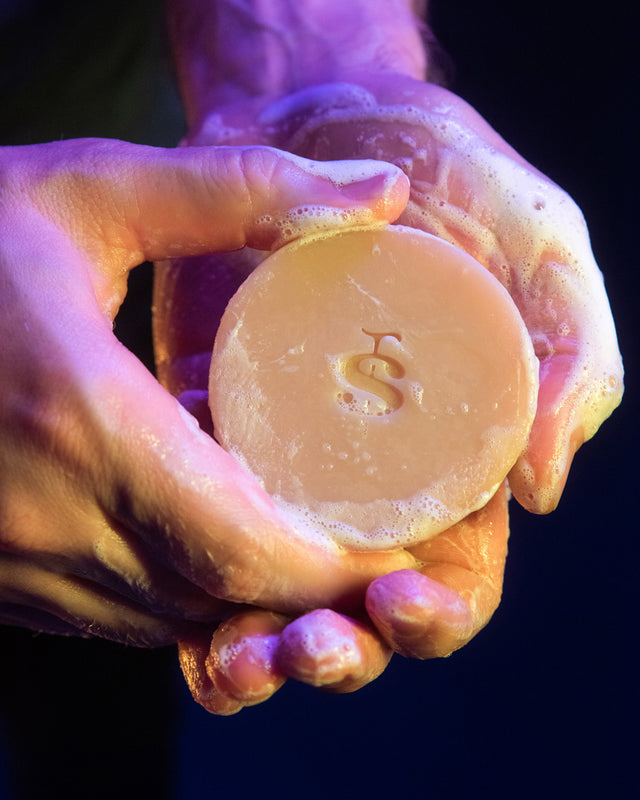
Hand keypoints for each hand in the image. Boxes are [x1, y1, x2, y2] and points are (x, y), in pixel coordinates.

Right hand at [0, 138, 413, 644]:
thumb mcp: (95, 192)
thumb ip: (244, 191)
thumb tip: (380, 194)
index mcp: (80, 420)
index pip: (244, 546)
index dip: (336, 568)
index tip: (398, 549)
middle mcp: (45, 515)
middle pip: (220, 595)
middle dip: (311, 588)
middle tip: (372, 542)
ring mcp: (13, 559)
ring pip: (171, 617)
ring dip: (250, 590)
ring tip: (304, 534)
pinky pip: (115, 612)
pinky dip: (183, 587)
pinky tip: (206, 528)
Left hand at [161, 74, 621, 712]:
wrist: (333, 123)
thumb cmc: (455, 187)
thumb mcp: (542, 255)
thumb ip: (570, 362)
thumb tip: (540, 486)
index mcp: (453, 465)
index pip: (454, 577)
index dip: (435, 615)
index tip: (400, 602)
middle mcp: (365, 482)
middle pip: (355, 604)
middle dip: (335, 649)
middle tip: (303, 646)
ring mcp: (282, 462)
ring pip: (269, 588)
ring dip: (254, 645)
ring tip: (235, 654)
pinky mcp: (210, 432)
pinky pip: (194, 524)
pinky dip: (184, 580)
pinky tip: (174, 593)